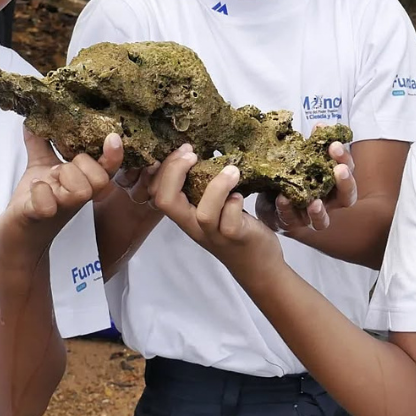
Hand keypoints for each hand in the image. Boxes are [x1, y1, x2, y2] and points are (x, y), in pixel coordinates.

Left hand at [0, 130, 123, 255]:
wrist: (17, 236)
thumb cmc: (34, 202)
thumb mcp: (41, 168)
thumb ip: (42, 144)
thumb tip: (35, 118)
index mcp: (81, 183)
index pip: (107, 169)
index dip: (113, 155)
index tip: (112, 137)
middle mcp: (76, 199)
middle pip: (99, 179)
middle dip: (80, 166)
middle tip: (58, 169)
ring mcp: (60, 210)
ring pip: (79, 191)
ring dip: (63, 177)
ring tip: (46, 179)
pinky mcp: (38, 218)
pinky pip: (46, 205)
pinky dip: (40, 192)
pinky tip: (33, 189)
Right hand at [151, 151, 283, 279]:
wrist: (257, 266)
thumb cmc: (234, 229)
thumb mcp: (212, 208)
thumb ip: (202, 188)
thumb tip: (200, 154)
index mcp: (185, 214)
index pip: (157, 193)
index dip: (165, 168)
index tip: (184, 149)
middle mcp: (194, 226)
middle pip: (167, 201)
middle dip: (174, 171)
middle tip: (192, 154)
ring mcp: (214, 234)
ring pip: (204, 214)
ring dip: (217, 186)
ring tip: (231, 169)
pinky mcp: (236, 238)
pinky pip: (229, 223)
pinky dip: (233, 204)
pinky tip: (240, 195)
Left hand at [255, 141, 356, 231]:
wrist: (267, 196)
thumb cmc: (292, 173)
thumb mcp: (303, 157)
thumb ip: (313, 145)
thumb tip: (321, 126)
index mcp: (333, 183)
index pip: (347, 171)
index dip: (344, 159)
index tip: (334, 145)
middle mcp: (327, 203)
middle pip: (345, 198)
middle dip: (344, 183)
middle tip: (339, 170)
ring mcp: (309, 216)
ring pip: (322, 220)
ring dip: (319, 211)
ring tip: (314, 202)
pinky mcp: (290, 223)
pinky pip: (291, 221)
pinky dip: (287, 210)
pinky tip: (282, 199)